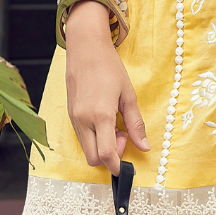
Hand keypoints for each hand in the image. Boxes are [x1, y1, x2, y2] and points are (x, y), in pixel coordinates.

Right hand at [64, 0, 149, 174]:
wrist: (86, 49)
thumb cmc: (109, 68)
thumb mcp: (128, 94)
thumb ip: (136, 123)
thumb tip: (145, 147)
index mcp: (101, 115)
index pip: (105, 155)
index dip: (117, 166)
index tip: (128, 165)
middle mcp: (84, 120)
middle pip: (93, 159)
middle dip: (109, 157)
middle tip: (123, 137)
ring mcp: (74, 118)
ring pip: (86, 149)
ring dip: (102, 147)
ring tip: (114, 125)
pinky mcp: (70, 115)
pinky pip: (82, 137)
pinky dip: (94, 138)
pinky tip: (104, 120)